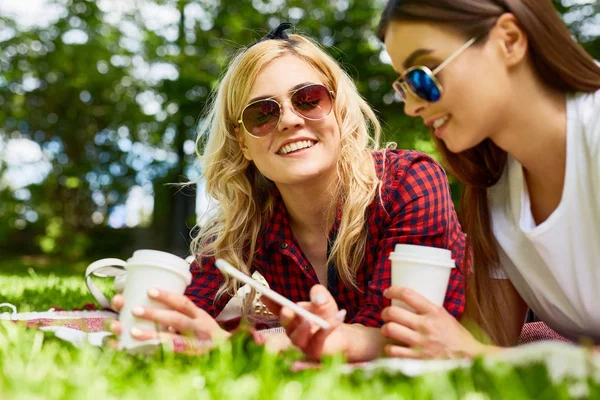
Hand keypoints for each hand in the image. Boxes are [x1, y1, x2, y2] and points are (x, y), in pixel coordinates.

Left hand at [109, 289, 229, 353]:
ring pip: (172, 340)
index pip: (184, 303)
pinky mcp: (191, 359)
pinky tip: (142, 352)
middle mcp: (199, 329)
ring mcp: (196, 346)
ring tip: (132, 332)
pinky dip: (157, 354)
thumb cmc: (206, 334)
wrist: (226, 353)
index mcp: (199, 316)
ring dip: (151, 336)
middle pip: (177, 320)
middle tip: (135, 309)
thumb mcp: (199, 319)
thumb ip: (181, 313)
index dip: (167, 296)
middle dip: (155, 314)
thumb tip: (151, 301)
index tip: (150, 290)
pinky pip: (172, 357)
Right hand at [261, 284, 346, 359]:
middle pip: (286, 326)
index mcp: (292, 316)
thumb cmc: (328, 316)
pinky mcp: (315, 351)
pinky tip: (339, 315)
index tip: (264, 295)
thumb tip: (318, 298)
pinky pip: (319, 339)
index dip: (271, 303)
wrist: (343, 335)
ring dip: (302, 328)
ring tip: (308, 320)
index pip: (279, 309)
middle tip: (287, 309)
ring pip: (298, 338)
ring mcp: (303, 343)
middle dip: (286, 317)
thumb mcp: (324, 299)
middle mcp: (293, 331)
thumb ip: (319, 294)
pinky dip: (329, 327)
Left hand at [381, 287, 487, 358]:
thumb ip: (429, 311)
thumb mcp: (446, 317)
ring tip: (388, 330)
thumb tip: (411, 304)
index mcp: (434, 312)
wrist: (470, 360)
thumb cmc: (458, 338)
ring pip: (390, 329)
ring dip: (385, 329)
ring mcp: (420, 343)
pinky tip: (393, 347)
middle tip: (386, 315)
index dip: (392, 291)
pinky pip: (392, 351)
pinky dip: (389, 348)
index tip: (387, 293)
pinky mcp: (417, 359)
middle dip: (385, 312)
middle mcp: (426, 325)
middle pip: (393, 312)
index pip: (407, 294)